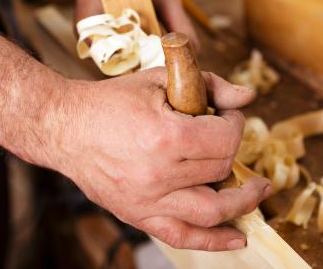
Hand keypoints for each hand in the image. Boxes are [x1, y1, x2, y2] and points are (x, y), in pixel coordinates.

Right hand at [0, 23, 270, 250]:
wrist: (65, 127)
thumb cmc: (109, 102)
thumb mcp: (157, 80)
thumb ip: (207, 84)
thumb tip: (246, 97)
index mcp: (167, 135)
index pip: (226, 137)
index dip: (235, 123)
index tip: (226, 116)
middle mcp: (160, 173)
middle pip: (221, 168)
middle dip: (230, 149)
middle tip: (223, 137)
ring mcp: (149, 199)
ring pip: (212, 210)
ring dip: (241, 202)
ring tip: (257, 192)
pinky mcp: (138, 214)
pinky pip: (182, 236)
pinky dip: (213, 242)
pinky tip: (237, 239)